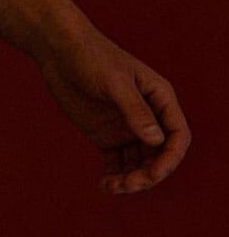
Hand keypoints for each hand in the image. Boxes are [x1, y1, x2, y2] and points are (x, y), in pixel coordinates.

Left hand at [32, 22, 190, 192]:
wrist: (58, 49)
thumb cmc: (91, 57)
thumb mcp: (114, 82)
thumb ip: (135, 110)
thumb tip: (157, 140)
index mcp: (159, 98)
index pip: (177, 135)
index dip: (170, 158)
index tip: (153, 173)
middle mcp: (147, 116)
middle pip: (159, 155)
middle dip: (148, 174)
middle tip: (126, 184)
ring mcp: (126, 127)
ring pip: (139, 163)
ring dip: (131, 180)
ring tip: (111, 186)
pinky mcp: (105, 135)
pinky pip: (117, 163)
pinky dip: (114, 176)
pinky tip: (103, 184)